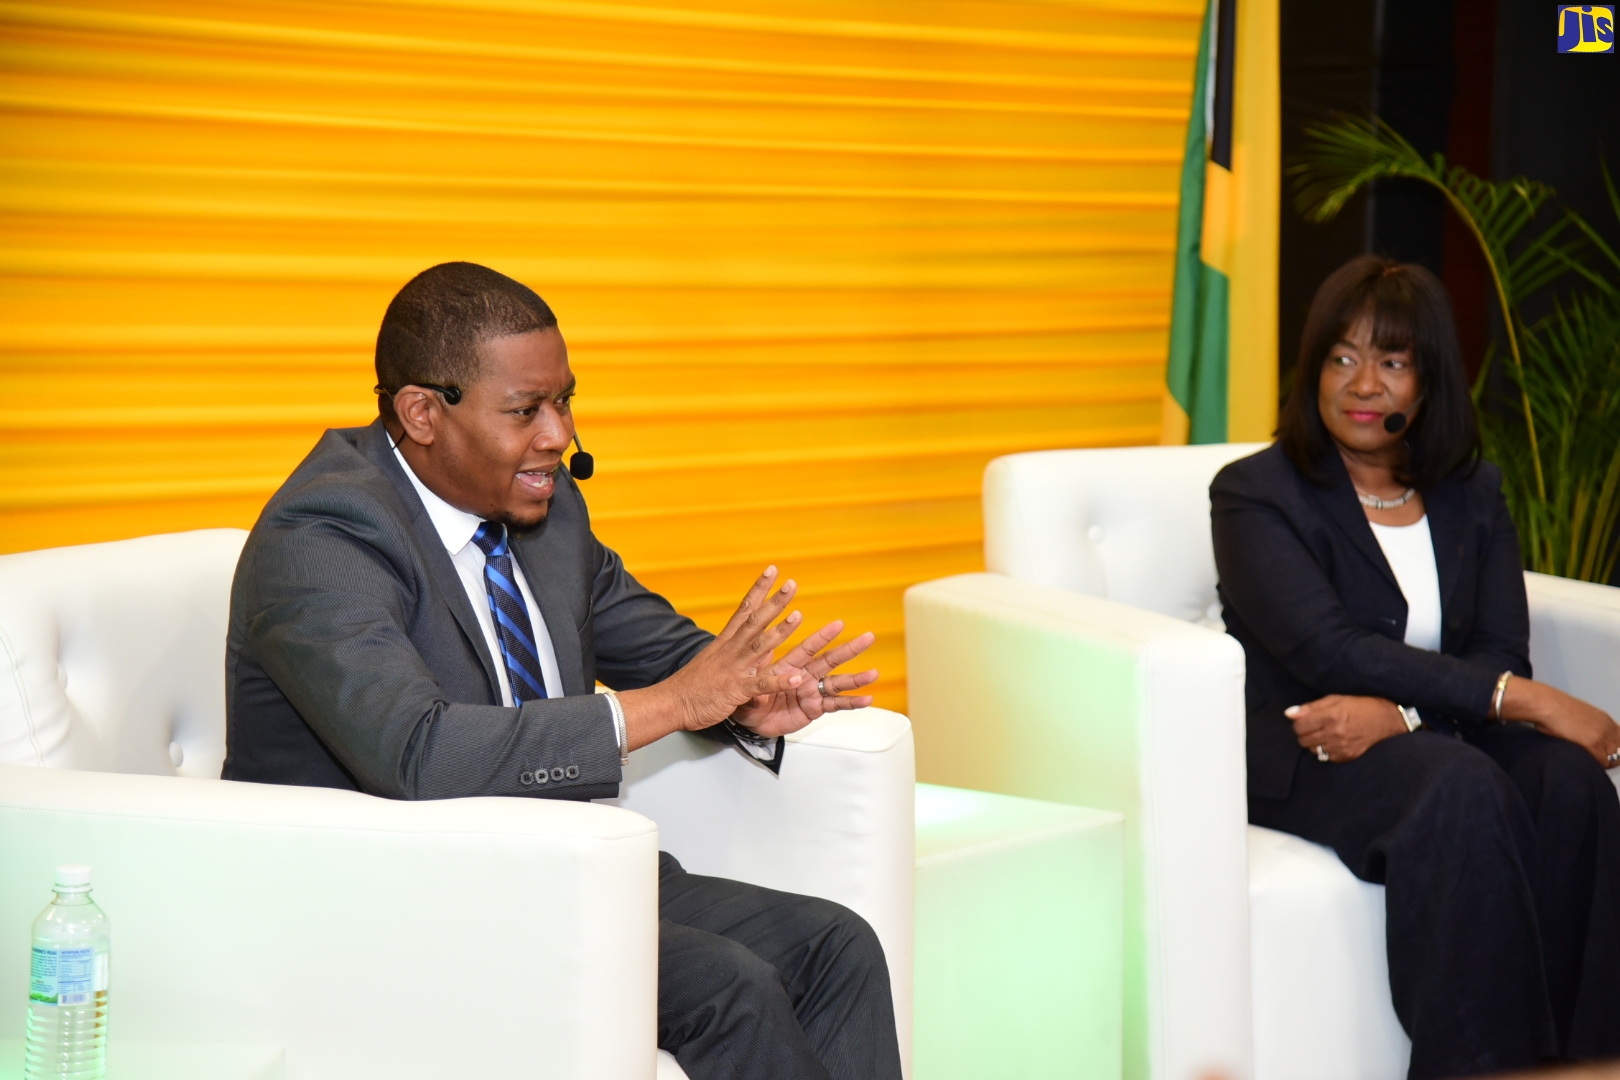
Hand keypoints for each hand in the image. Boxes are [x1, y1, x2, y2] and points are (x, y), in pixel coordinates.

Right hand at [619, 567, 805, 749]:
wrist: (671, 703)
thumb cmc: (692, 685)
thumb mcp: (714, 660)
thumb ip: (737, 651)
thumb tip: (760, 646)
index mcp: (726, 641)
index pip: (744, 609)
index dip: (759, 589)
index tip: (771, 570)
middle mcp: (731, 650)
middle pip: (755, 620)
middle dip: (774, 602)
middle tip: (792, 584)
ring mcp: (734, 668)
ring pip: (760, 645)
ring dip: (780, 631)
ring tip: (798, 616)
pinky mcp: (736, 690)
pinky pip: (761, 685)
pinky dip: (779, 681)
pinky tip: (796, 677)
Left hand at [731, 618, 878, 738]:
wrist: (752, 719)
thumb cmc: (750, 697)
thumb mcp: (749, 689)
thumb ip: (759, 685)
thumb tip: (761, 682)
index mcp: (790, 665)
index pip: (808, 648)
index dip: (823, 636)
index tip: (838, 624)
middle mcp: (805, 675)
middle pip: (830, 660)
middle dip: (849, 649)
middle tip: (868, 637)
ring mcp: (812, 691)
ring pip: (838, 682)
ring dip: (856, 678)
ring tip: (873, 673)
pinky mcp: (816, 708)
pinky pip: (836, 705)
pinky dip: (851, 703)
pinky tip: (866, 700)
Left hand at [1286, 695, 1407, 762]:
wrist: (1387, 720)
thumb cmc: (1360, 705)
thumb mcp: (1335, 699)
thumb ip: (1310, 707)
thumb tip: (1288, 714)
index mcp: (1331, 716)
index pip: (1299, 726)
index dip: (1298, 722)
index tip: (1304, 719)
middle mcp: (1335, 733)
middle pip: (1303, 739)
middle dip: (1304, 732)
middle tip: (1313, 726)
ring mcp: (1342, 747)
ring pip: (1312, 750)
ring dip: (1313, 742)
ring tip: (1323, 733)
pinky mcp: (1348, 756)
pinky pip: (1325, 757)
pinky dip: (1324, 750)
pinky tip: (1332, 741)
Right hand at [1500, 677, 1619, 767]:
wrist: (1545, 704)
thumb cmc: (1553, 709)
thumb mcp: (1578, 715)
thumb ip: (1589, 727)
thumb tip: (1587, 738)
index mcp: (1605, 719)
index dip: (1614, 750)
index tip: (1605, 755)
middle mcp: (1608, 727)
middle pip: (1619, 751)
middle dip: (1610, 758)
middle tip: (1595, 760)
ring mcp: (1602, 735)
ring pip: (1613, 759)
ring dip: (1602, 762)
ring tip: (1586, 759)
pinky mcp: (1593, 744)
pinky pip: (1602, 763)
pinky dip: (1594, 764)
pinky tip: (1581, 758)